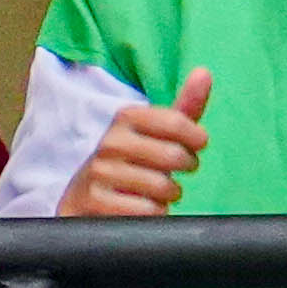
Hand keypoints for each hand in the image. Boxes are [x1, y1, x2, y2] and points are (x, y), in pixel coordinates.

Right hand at [58, 65, 210, 217]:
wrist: (82, 201)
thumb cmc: (129, 164)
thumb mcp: (154, 134)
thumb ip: (183, 108)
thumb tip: (204, 72)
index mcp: (125, 118)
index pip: (176, 121)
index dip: (196, 138)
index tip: (196, 146)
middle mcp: (109, 142)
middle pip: (174, 156)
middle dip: (185, 168)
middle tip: (175, 172)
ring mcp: (99, 173)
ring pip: (163, 187)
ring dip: (169, 196)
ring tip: (157, 193)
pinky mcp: (95, 202)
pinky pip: (147, 211)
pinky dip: (152, 214)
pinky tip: (140, 208)